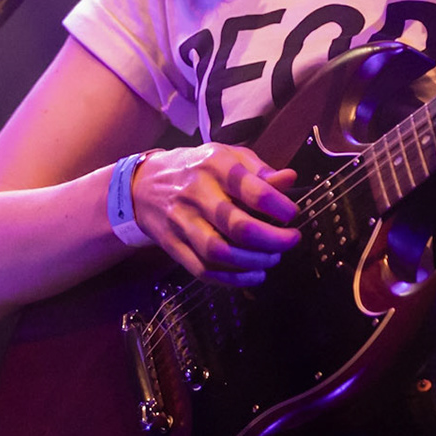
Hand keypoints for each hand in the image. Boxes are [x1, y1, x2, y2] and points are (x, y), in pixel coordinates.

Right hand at [129, 144, 301, 284]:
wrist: (143, 185)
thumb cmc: (197, 169)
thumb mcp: (228, 156)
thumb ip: (259, 170)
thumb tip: (290, 180)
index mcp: (215, 166)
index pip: (253, 191)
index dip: (280, 207)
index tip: (292, 214)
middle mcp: (196, 194)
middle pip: (238, 226)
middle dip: (273, 240)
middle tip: (291, 240)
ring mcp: (182, 222)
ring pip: (220, 253)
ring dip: (253, 262)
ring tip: (273, 258)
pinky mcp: (173, 246)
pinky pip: (203, 270)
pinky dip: (233, 279)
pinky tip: (254, 275)